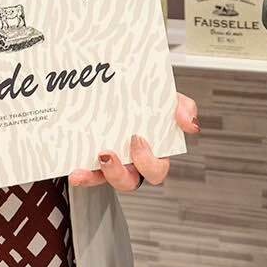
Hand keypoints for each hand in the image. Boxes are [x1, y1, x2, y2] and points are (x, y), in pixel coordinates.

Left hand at [67, 92, 200, 190]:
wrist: (117, 84)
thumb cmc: (147, 99)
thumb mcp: (167, 98)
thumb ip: (182, 107)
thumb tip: (190, 124)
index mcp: (153, 152)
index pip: (156, 170)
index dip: (148, 162)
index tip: (137, 139)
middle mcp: (132, 162)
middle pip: (130, 182)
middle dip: (120, 172)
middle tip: (110, 152)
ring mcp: (112, 162)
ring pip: (106, 180)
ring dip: (98, 175)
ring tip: (95, 158)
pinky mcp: (92, 160)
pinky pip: (88, 174)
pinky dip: (83, 175)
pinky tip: (75, 172)